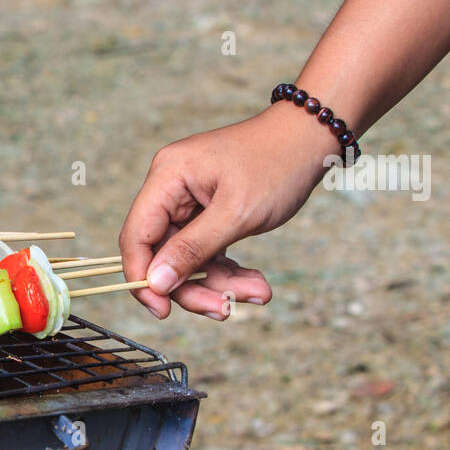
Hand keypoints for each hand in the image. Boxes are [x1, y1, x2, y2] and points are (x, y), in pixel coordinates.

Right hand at [118, 103, 336, 319]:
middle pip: (163, 254)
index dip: (142, 277)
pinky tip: (256, 283)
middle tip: (224, 310)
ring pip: (188, 260)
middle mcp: (171, 190)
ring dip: (219, 284)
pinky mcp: (209, 214)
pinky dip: (230, 272)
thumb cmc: (277, 163)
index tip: (161, 310)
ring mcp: (190, 203)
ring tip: (258, 293)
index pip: (136, 236)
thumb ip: (192, 250)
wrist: (313, 139)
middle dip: (193, 286)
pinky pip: (208, 253)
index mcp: (167, 178)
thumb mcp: (236, 213)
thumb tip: (155, 283)